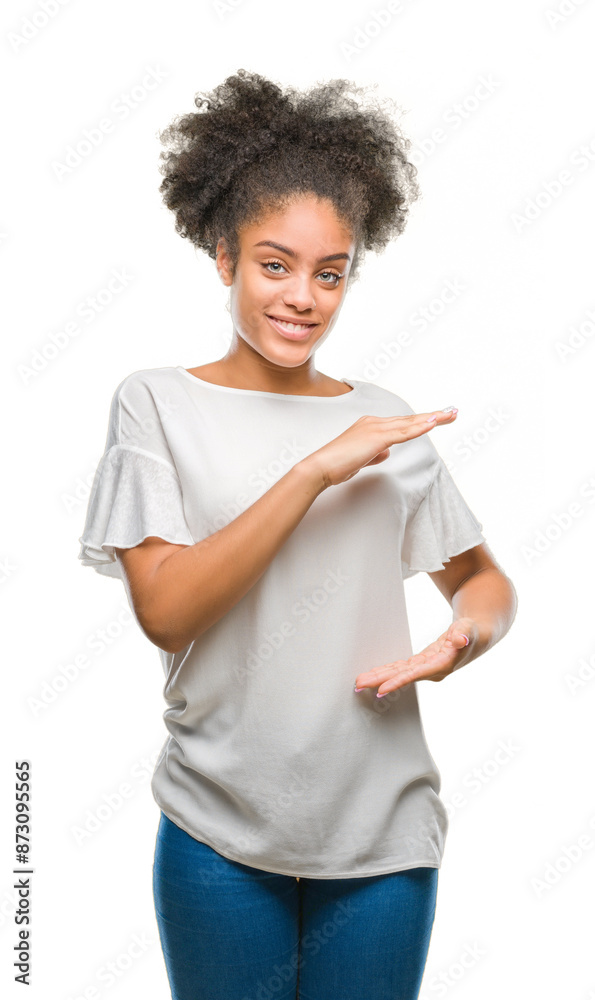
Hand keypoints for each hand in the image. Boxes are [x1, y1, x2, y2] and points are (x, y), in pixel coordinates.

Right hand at [300, 407, 457, 489]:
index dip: (420, 422)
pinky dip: (419, 427)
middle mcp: (374, 423)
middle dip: (433, 416)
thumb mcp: (361, 459)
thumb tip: (386, 452)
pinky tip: (433, 423)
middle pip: (409, 419)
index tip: (437, 419)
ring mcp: (375, 428)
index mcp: (370, 426)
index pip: (401, 424)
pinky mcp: (376, 438)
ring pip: (409, 423)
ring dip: (432, 418)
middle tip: (452, 412)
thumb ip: (375, 453)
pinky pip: (403, 433)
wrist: (321, 467)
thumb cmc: (337, 465)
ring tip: (450, 414)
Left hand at [354, 618, 477, 696]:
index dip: (398, 681)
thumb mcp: (469, 629)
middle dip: (380, 681)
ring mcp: (426, 669)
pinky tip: (375, 674)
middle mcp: (432, 671)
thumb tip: (460, 639)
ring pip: (399, 674)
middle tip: (358, 685)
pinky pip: (401, 669)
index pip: (415, 674)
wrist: (476, 636)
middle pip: (402, 677)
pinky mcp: (422, 663)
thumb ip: (464, 634)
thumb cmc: (472, 632)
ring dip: (379, 677)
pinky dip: (388, 671)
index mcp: (442, 665)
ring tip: (360, 682)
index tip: (381, 689)